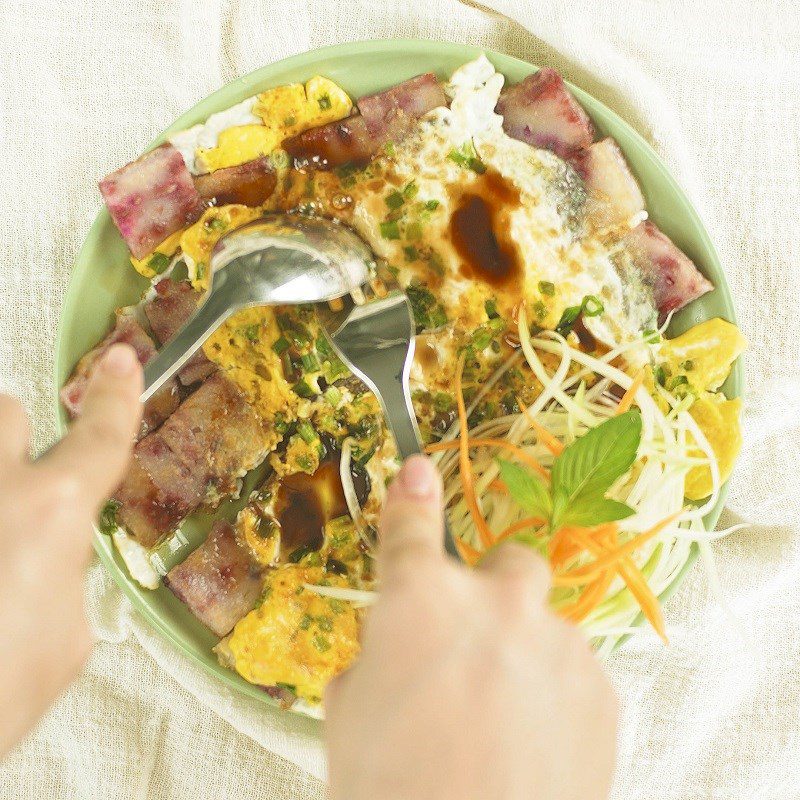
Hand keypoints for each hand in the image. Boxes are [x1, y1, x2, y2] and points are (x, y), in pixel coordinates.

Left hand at [0, 344, 141, 755]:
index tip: (126, 358)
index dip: (121, 394)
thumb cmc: (2, 692)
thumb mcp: (68, 637)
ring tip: (0, 521)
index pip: (101, 434)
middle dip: (18, 433)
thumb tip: (54, 559)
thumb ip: (65, 574)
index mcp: (53, 511)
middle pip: (6, 412)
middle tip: (19, 474)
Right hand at [325, 455, 617, 799]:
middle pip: (512, 564)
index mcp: (421, 601)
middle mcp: (496, 605)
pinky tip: (535, 748)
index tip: (418, 470)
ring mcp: (557, 643)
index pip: (411, 529)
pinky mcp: (601, 690)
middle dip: (497, 591)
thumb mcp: (350, 713)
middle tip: (480, 642)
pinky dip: (557, 697)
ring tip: (506, 722)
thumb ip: (377, 657)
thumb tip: (392, 649)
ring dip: (527, 655)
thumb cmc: (388, 784)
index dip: (412, 498)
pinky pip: (576, 675)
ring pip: (546, 628)